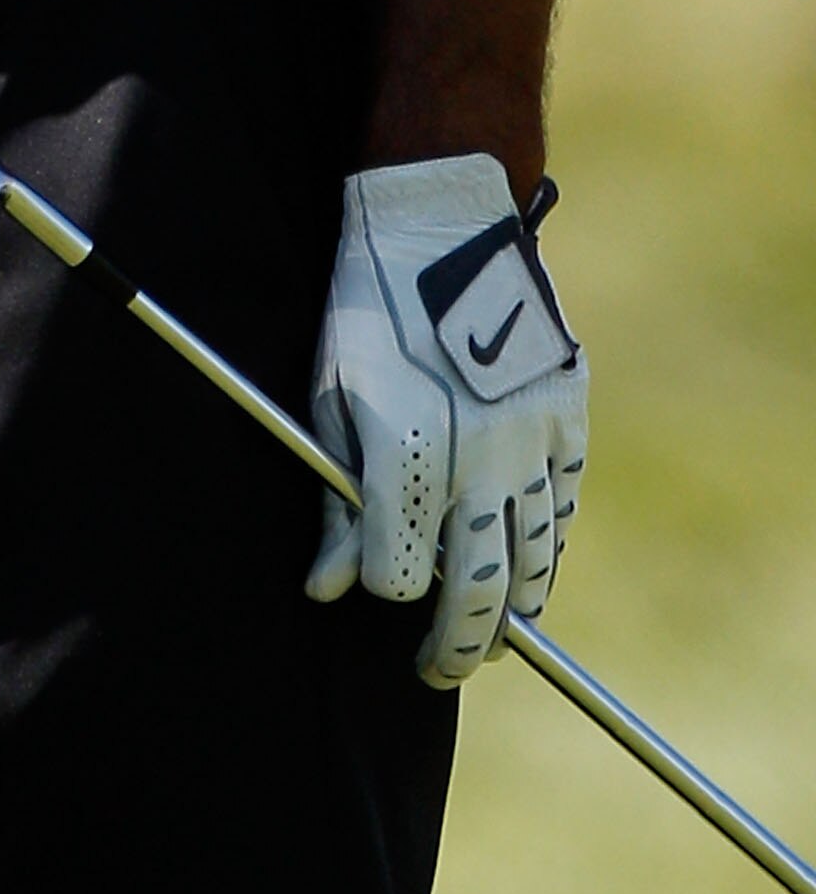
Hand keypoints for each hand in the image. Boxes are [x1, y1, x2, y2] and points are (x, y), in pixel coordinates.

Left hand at [305, 155, 585, 685]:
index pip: (401, 575)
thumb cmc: (365, 308)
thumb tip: (324, 587)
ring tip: (488, 634)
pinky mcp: (569, 416)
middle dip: (457, 644)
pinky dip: (548, 545)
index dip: (386, 592)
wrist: (443, 224)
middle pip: (476, 589)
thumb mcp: (328, 398)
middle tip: (440, 669)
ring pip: (534, 558)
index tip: (377, 590)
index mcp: (405, 454)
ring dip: (511, 607)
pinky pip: (565, 506)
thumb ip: (334, 501)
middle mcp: (476, 458)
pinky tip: (528, 564)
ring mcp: (532, 439)